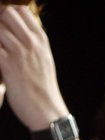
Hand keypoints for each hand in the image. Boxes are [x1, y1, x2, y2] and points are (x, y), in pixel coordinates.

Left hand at [0, 4, 67, 129]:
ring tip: (0, 52)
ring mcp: (20, 53)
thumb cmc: (43, 89)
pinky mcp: (8, 65)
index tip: (4, 26)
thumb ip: (33, 44)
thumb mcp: (44, 61)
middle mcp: (31, 43)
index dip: (8, 14)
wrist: (47, 112)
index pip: (21, 11)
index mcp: (41, 40)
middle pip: (7, 13)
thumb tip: (16, 32)